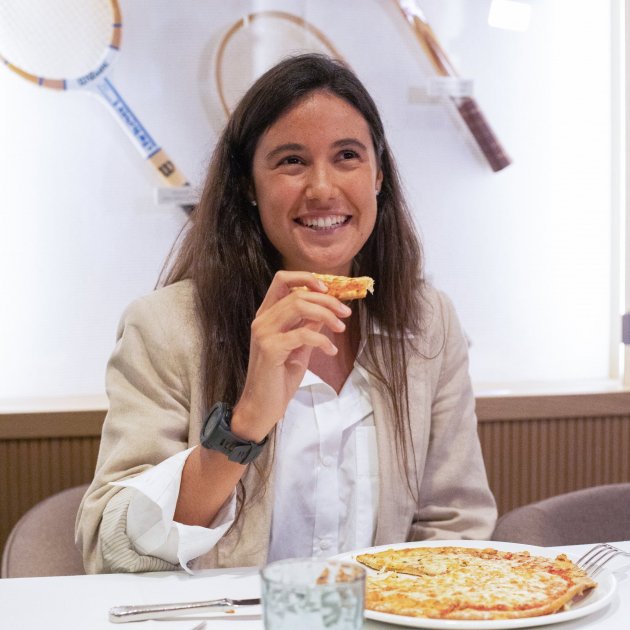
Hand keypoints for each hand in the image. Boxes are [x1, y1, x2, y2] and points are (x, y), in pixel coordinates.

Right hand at [230, 270, 351, 441]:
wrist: (261, 407)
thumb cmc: (279, 378)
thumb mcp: (299, 347)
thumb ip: (308, 325)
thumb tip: (326, 310)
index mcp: (266, 315)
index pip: (282, 280)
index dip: (306, 278)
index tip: (328, 288)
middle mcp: (262, 320)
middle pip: (297, 294)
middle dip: (327, 301)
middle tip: (345, 313)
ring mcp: (263, 333)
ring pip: (299, 307)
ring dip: (326, 315)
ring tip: (341, 328)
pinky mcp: (270, 349)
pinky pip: (303, 334)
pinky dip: (322, 340)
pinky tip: (331, 351)